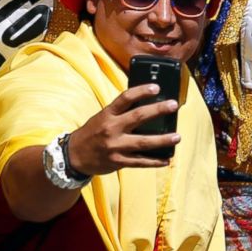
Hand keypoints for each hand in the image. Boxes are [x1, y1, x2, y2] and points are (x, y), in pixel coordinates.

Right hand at [66, 84, 182, 174]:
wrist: (74, 156)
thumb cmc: (92, 132)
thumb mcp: (102, 117)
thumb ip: (120, 112)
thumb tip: (146, 105)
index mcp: (107, 114)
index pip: (125, 98)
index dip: (141, 91)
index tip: (156, 87)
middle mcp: (111, 129)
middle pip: (138, 117)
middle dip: (158, 110)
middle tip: (173, 105)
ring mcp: (115, 147)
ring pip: (143, 143)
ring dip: (163, 140)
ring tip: (177, 136)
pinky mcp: (118, 162)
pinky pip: (140, 162)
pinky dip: (155, 161)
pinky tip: (166, 159)